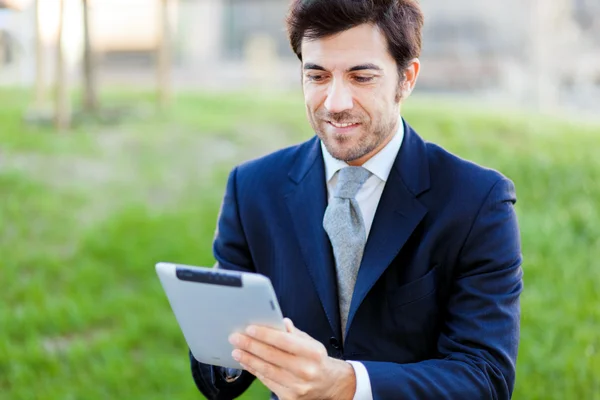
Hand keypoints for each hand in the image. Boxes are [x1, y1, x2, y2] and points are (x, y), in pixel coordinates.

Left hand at [229, 318, 355, 399]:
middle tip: (236, 338)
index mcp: (312, 353)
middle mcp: (305, 370)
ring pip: (266, 371)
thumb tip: (277, 321)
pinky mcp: (290, 397)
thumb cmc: (316, 360)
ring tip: (236, 351)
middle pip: (272, 356)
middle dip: (250, 346)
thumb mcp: (311, 342)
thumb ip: (293, 333)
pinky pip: (267, 382)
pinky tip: (247, 363)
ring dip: (248, 360)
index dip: (265, 334)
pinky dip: (255, 371)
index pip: (284, 341)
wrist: (329, 384)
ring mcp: (297, 386)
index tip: (249, 329)